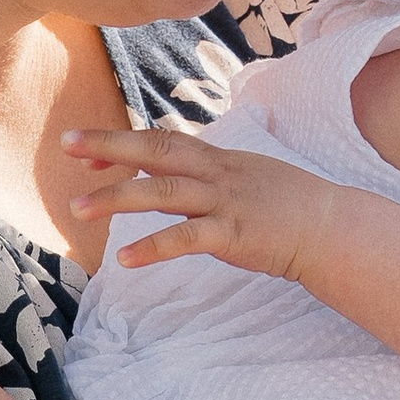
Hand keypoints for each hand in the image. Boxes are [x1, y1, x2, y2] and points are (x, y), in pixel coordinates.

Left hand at [61, 124, 331, 279]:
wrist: (333, 228)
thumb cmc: (291, 208)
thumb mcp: (247, 178)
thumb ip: (209, 175)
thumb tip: (175, 175)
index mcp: (218, 159)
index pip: (161, 140)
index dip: (120, 141)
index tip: (83, 146)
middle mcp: (216, 173)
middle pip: (155, 150)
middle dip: (109, 146)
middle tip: (66, 147)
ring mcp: (225, 202)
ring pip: (161, 192)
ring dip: (117, 199)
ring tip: (78, 210)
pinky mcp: (233, 234)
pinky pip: (185, 238)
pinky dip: (153, 246)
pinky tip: (124, 259)